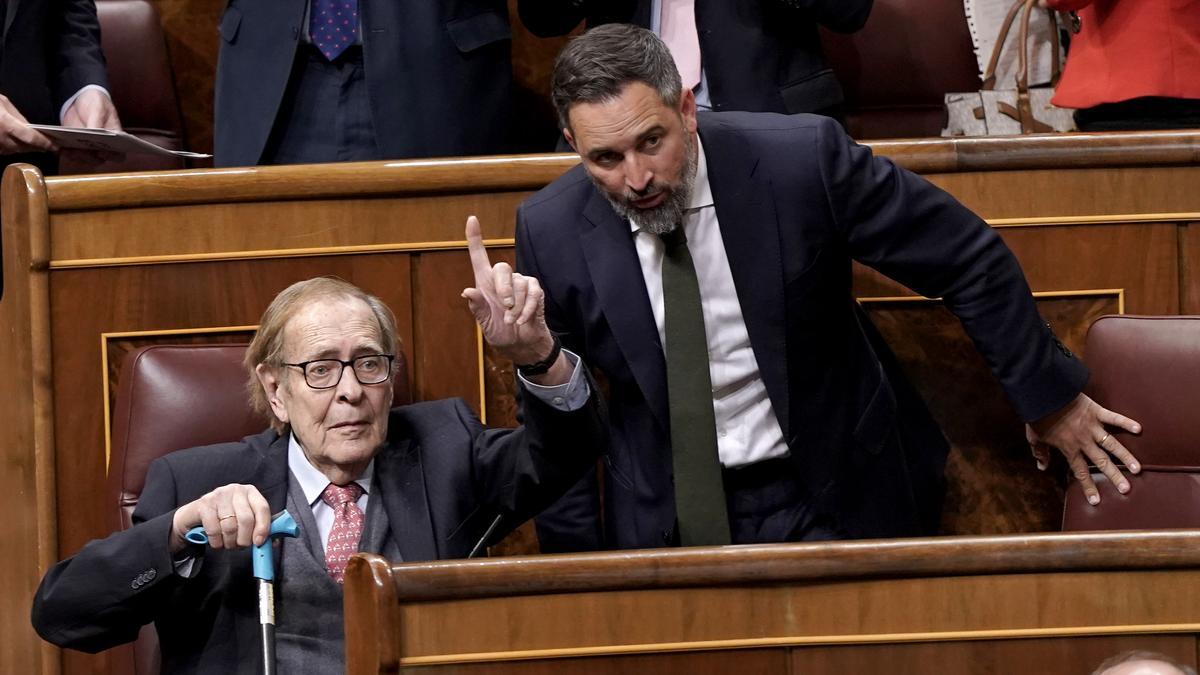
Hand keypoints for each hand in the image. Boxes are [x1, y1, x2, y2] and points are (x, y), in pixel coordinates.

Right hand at [0, 94, 54, 153]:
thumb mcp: (3, 102)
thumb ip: (18, 117)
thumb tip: (30, 128)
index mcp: (6, 124)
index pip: (31, 138)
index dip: (44, 143)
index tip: (55, 147)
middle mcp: (0, 137)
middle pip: (24, 147)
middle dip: (37, 147)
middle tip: (49, 147)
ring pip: (13, 150)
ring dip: (25, 148)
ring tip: (37, 146)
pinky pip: (3, 150)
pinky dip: (12, 147)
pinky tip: (19, 144)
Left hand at [60, 89, 123, 167]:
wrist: (79, 98)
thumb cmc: (96, 102)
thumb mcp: (98, 108)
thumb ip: (97, 121)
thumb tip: (94, 132)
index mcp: (115, 138)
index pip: (118, 154)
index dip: (112, 156)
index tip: (101, 152)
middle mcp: (104, 146)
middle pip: (99, 160)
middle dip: (88, 157)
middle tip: (79, 151)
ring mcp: (89, 147)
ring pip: (85, 160)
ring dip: (76, 157)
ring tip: (66, 150)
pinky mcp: (75, 145)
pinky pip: (72, 154)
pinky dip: (66, 152)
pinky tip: (58, 146)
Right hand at [170, 484, 271, 553]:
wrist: (197, 515)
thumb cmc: (225, 518)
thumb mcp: (244, 520)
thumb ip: (260, 528)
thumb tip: (273, 542)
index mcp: (251, 492)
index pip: (262, 509)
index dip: (263, 528)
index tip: (259, 542)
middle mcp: (236, 490)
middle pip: (246, 519)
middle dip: (244, 539)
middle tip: (240, 546)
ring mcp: (219, 495)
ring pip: (230, 527)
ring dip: (229, 542)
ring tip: (228, 543)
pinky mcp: (204, 504)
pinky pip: (214, 530)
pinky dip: (216, 541)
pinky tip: (216, 541)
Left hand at [462, 215, 556, 365]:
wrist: (522, 345)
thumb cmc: (501, 332)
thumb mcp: (485, 324)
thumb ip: (478, 307)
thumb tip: (467, 291)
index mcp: (486, 283)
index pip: (479, 256)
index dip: (475, 238)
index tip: (471, 219)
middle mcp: (503, 280)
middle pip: (503, 268)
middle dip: (504, 288)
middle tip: (505, 307)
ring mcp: (521, 284)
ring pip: (519, 284)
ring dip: (516, 307)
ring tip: (512, 321)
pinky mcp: (535, 291)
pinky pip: (533, 293)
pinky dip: (527, 309)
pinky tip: (522, 320)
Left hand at [1026, 393, 1141, 505]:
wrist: (1043, 395)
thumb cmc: (1037, 416)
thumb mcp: (1034, 437)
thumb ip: (1040, 453)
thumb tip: (1042, 467)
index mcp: (1069, 448)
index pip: (1080, 471)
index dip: (1088, 486)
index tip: (1096, 501)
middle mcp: (1083, 441)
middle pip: (1101, 462)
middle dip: (1114, 477)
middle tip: (1126, 490)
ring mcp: (1092, 426)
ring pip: (1112, 444)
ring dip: (1125, 457)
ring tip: (1137, 469)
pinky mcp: (1096, 411)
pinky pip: (1114, 418)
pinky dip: (1126, 422)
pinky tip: (1139, 429)